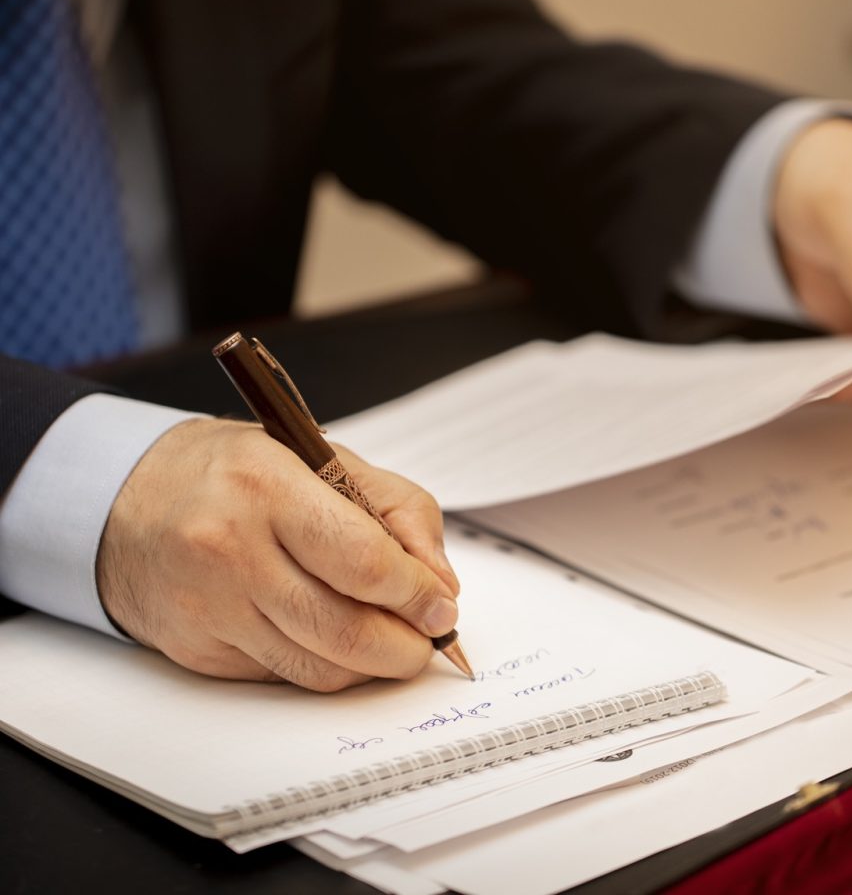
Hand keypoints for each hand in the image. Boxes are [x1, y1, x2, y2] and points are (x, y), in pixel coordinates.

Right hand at [97, 418, 458, 691]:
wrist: (126, 501)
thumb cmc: (235, 473)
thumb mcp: (321, 457)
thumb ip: (396, 509)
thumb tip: (440, 582)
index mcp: (268, 487)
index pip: (364, 562)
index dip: (417, 594)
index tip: (442, 605)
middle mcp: (231, 550)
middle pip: (346, 630)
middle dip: (407, 647)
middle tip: (429, 639)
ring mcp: (210, 608)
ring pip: (319, 668)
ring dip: (373, 666)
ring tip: (393, 643)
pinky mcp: (198, 650)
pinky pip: (283, 677)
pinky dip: (325, 667)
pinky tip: (334, 640)